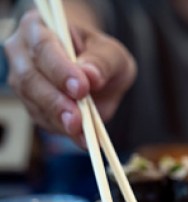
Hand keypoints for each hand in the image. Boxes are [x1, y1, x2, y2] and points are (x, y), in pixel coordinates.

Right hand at [4, 8, 135, 141]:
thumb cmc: (101, 56)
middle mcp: (22, 52)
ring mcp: (23, 80)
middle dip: (55, 100)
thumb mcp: (112, 53)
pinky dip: (62, 130)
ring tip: (81, 130)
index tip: (81, 88)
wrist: (99, 72)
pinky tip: (80, 137)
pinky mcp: (32, 104)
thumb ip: (102, 62)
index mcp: (39, 27)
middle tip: (78, 118)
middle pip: (29, 78)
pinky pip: (42, 119)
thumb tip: (90, 75)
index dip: (60, 70)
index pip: (43, 47)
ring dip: (57, 118)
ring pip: (32, 101)